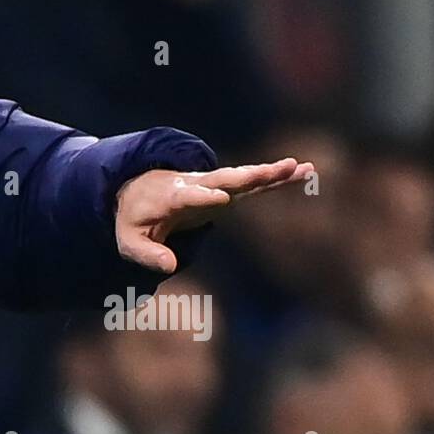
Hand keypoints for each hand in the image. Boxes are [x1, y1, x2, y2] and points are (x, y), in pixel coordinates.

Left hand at [115, 157, 314, 273]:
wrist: (137, 190)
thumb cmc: (134, 218)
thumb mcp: (129, 240)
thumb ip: (146, 254)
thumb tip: (169, 267)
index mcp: (171, 196)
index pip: (189, 196)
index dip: (203, 197)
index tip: (221, 198)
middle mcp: (195, 184)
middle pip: (223, 179)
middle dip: (246, 176)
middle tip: (269, 171)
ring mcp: (213, 184)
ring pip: (244, 178)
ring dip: (269, 173)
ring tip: (298, 167)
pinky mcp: (227, 189)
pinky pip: (255, 184)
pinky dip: (277, 178)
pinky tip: (305, 172)